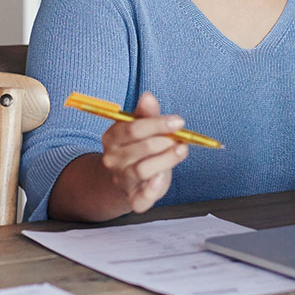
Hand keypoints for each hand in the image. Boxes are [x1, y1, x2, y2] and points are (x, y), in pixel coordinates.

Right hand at [99, 92, 188, 212]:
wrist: (126, 178)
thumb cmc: (138, 147)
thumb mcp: (142, 127)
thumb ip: (146, 113)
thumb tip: (148, 96)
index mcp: (112, 137)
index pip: (133, 129)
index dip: (158, 124)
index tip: (179, 122)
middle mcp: (113, 159)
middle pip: (142, 148)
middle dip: (166, 141)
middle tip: (181, 139)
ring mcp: (122, 179)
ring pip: (144, 169)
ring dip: (167, 159)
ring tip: (182, 151)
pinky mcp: (133, 198)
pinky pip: (140, 198)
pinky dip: (150, 191)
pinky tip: (160, 181)